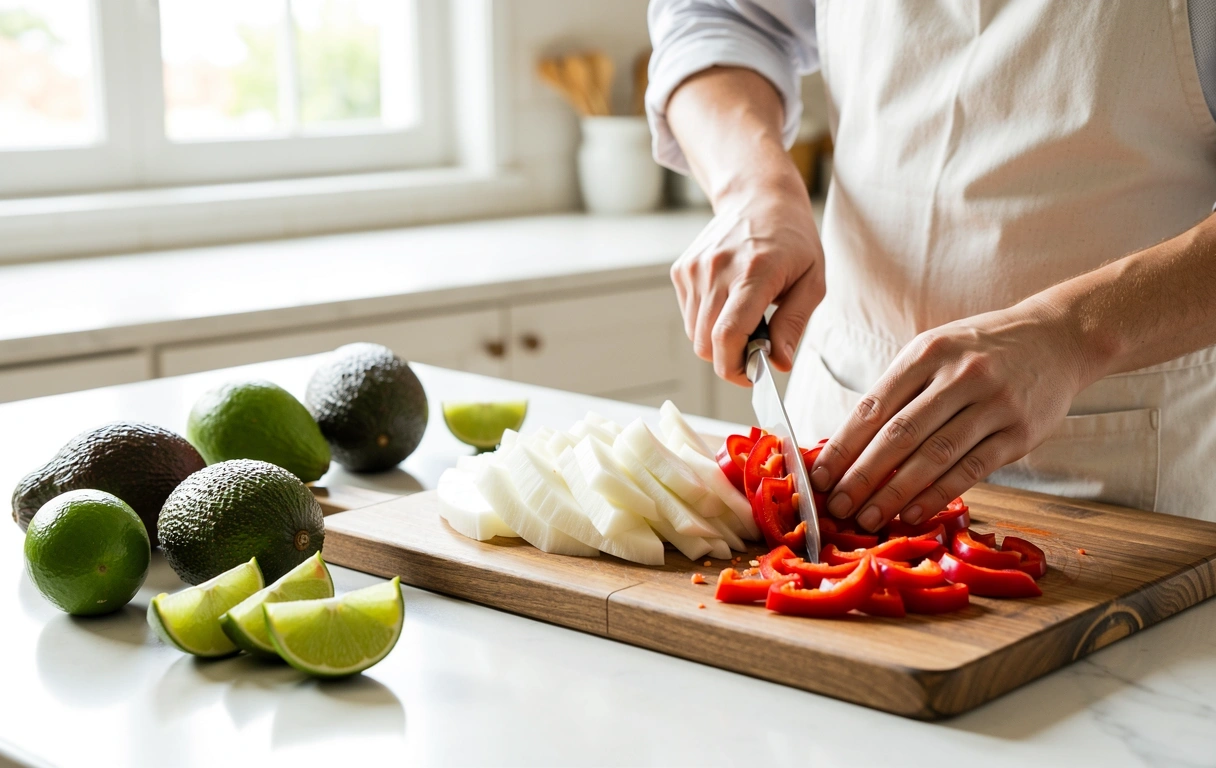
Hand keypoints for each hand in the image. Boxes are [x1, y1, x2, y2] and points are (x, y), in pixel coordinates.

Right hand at [671, 183, 825, 384]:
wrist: (758, 197)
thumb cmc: (792, 239)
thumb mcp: (812, 280)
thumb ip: (794, 324)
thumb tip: (779, 363)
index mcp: (754, 272)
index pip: (728, 335)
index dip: (735, 367)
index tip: (752, 375)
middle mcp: (717, 270)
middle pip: (705, 343)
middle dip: (728, 359)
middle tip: (755, 349)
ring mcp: (694, 269)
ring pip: (695, 334)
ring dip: (718, 340)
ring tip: (745, 318)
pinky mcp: (681, 270)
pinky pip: (689, 316)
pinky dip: (707, 321)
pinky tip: (729, 301)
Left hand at [809, 298, 1094, 531]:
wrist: (1059, 336)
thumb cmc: (982, 349)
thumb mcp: (936, 350)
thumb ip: (899, 390)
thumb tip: (849, 443)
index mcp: (927, 352)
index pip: (874, 406)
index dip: (843, 446)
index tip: (818, 477)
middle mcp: (959, 375)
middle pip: (899, 435)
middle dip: (862, 476)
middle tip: (836, 506)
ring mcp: (993, 404)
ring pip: (934, 456)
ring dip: (895, 493)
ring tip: (867, 518)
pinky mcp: (1020, 432)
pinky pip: (971, 469)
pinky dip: (938, 495)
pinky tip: (912, 513)